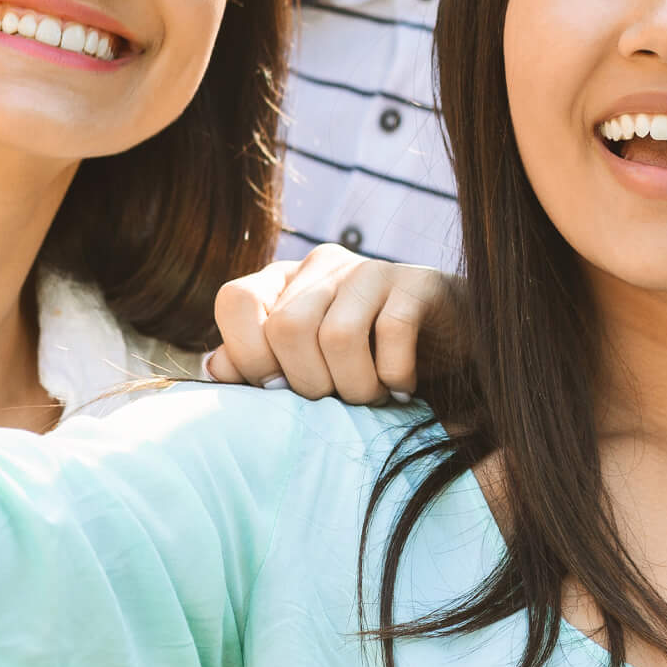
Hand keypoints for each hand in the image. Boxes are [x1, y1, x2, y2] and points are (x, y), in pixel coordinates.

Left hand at [202, 244, 462, 404]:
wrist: (452, 347)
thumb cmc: (367, 363)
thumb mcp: (308, 367)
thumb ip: (258, 365)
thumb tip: (214, 367)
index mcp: (285, 282)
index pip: (236, 300)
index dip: (248, 354)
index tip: (279, 391)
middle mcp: (323, 265)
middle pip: (287, 328)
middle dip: (311, 383)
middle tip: (339, 401)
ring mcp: (372, 269)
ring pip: (336, 335)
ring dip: (356, 386)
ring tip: (373, 397)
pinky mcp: (418, 283)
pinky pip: (392, 331)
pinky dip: (394, 375)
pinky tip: (404, 386)